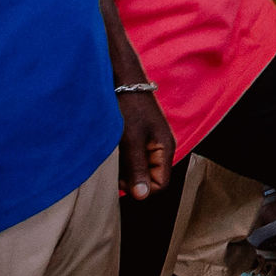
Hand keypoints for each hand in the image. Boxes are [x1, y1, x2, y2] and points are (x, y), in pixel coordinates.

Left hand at [117, 83, 173, 200]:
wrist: (121, 78)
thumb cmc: (128, 106)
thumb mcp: (131, 140)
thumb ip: (137, 169)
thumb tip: (141, 197)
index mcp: (165, 149)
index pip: (159, 185)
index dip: (141, 187)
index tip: (121, 178)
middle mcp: (160, 148)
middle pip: (148, 178)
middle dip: (130, 178)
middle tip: (112, 164)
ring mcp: (149, 143)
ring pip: (137, 169)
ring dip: (122, 167)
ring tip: (110, 153)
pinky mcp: (137, 138)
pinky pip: (130, 158)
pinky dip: (119, 158)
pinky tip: (110, 148)